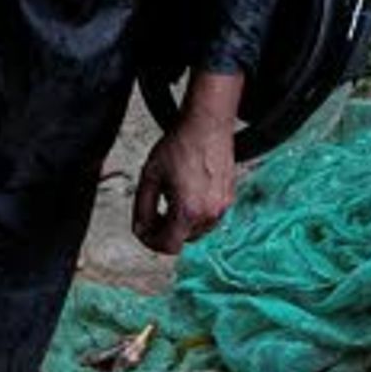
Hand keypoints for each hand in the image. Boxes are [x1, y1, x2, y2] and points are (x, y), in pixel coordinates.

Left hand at [130, 115, 237, 256]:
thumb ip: (142, 208)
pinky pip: (210, 217)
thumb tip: (140, 228)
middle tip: (154, 211)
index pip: (169, 246)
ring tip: (171, 197)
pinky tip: (187, 192)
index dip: (151, 242)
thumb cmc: (181, 145)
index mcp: (188, 211)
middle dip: (165, 229)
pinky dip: (196, 212)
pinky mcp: (229, 198)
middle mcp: (209, 214)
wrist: (206, 125)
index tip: (145, 231)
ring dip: (182, 221)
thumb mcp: (150, 176)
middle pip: (182, 239)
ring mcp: (222, 207)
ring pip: (197, 230)